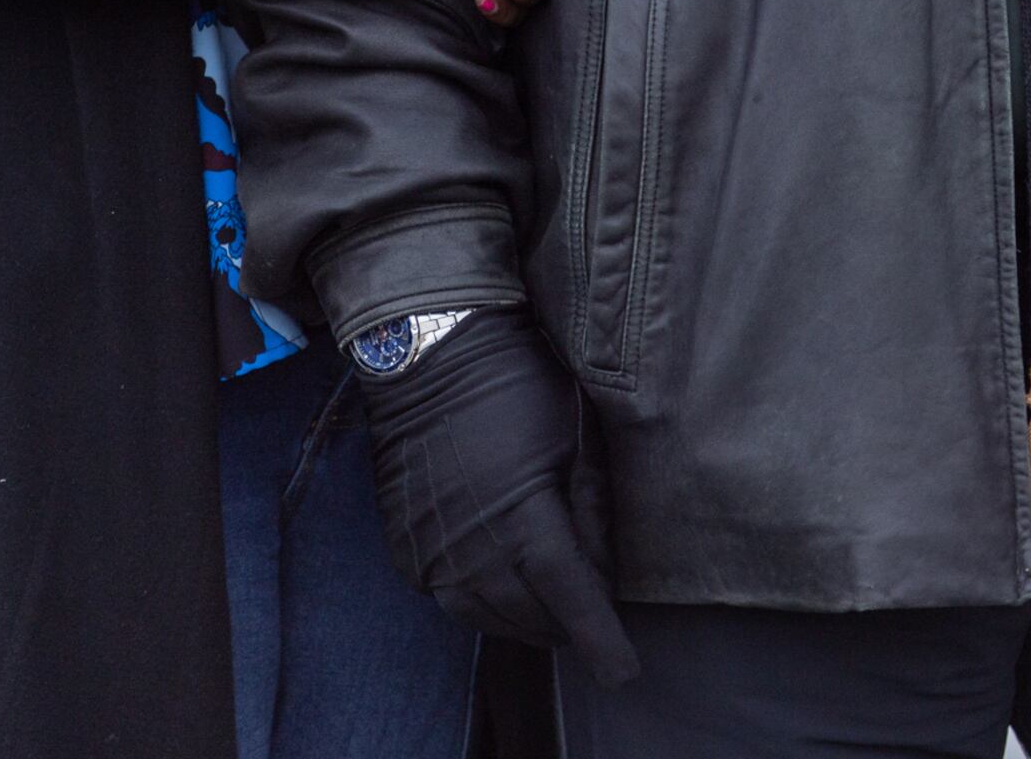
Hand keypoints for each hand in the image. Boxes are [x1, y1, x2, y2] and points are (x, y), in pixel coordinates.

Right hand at [358, 309, 637, 683]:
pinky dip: (484, 603)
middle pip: (530, 618)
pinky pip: (451, 600)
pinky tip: (504, 583)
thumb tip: (602, 571)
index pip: (571, 600)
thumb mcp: (576, 437)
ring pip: (487, 618)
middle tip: (594, 617)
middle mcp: (471, 551)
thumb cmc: (514, 386)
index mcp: (523, 520)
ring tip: (553, 609)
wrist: (428, 357)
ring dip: (525, 620)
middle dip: (567, 627)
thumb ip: (592, 510)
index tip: (624, 673)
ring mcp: (431, 555)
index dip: (601, 640)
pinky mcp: (406, 551)